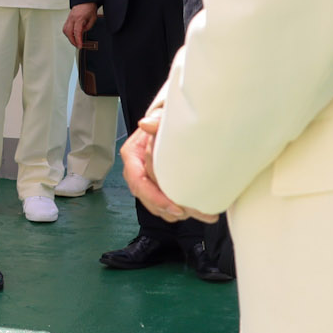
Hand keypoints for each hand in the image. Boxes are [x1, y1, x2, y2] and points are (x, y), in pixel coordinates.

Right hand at [64, 3, 100, 48]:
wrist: (85, 1)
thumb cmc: (89, 8)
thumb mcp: (93, 18)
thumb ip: (88, 27)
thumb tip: (82, 33)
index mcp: (79, 18)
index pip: (77, 32)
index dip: (78, 40)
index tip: (80, 46)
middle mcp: (72, 18)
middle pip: (68, 32)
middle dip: (72, 41)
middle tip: (78, 45)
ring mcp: (69, 18)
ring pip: (65, 30)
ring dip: (69, 37)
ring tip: (75, 41)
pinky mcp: (68, 19)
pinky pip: (65, 28)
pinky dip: (68, 33)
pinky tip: (72, 35)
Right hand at [121, 109, 217, 224]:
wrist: (164, 128)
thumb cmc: (162, 124)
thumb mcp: (160, 119)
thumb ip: (156, 121)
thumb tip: (146, 124)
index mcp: (132, 155)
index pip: (139, 182)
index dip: (156, 198)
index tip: (176, 207)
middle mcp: (135, 171)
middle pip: (147, 199)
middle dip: (170, 210)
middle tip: (195, 213)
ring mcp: (143, 181)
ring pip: (155, 206)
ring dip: (175, 213)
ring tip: (200, 213)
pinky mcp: (153, 187)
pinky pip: (161, 206)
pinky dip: (176, 211)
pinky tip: (193, 209)